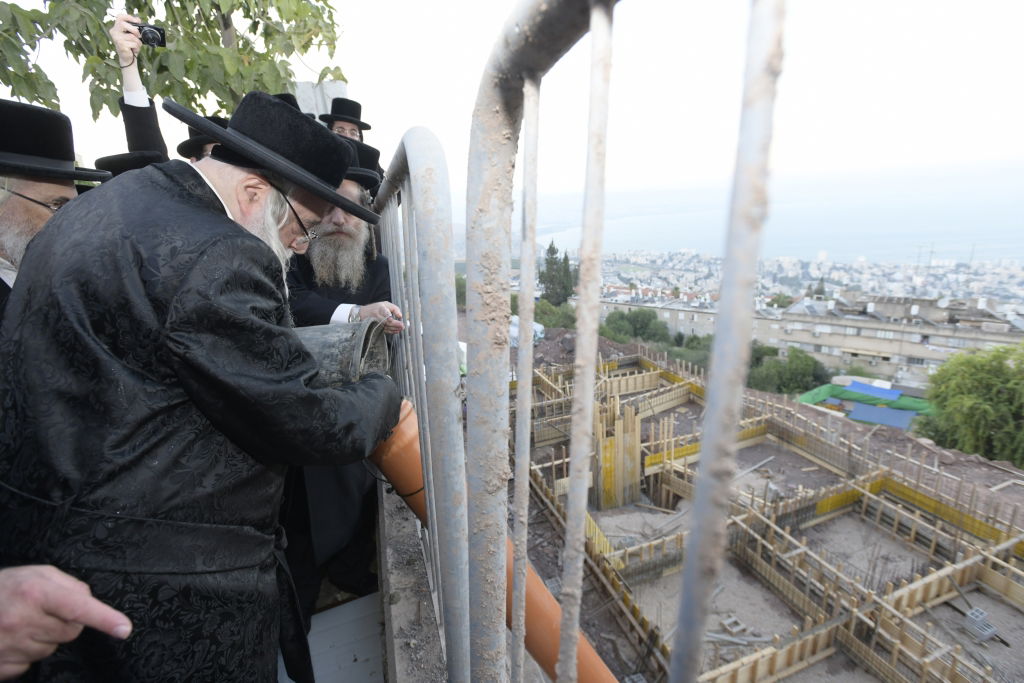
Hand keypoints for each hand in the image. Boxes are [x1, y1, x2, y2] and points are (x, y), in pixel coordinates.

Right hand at [0, 565, 131, 678]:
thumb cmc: (1, 589)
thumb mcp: (33, 574)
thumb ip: (66, 584)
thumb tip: (89, 601)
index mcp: (34, 592)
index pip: (78, 607)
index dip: (104, 618)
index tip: (124, 628)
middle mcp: (22, 621)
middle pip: (72, 631)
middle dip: (66, 622)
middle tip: (42, 611)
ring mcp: (11, 647)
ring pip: (53, 648)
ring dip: (45, 637)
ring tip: (21, 623)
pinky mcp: (3, 668)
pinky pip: (31, 664)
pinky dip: (26, 653)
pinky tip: (10, 639)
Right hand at [108, 13, 142, 66]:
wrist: (128, 58)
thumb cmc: (130, 45)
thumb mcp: (132, 35)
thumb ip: (134, 27)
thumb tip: (138, 20)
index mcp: (116, 28)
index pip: (120, 17)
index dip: (129, 17)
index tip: (137, 21)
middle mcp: (114, 32)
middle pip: (123, 24)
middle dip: (134, 30)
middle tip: (138, 36)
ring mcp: (116, 39)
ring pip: (132, 36)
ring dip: (138, 42)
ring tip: (135, 46)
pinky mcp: (121, 45)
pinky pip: (133, 44)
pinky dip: (137, 47)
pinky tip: (133, 49)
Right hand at [359, 301, 404, 333]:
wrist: (365, 313)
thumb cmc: (378, 307)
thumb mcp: (386, 304)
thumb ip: (395, 309)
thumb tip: (400, 316)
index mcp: (380, 308)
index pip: (384, 312)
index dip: (387, 315)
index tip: (390, 318)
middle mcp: (377, 316)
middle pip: (386, 321)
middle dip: (395, 324)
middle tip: (402, 326)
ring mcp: (376, 322)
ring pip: (386, 327)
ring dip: (394, 328)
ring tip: (401, 328)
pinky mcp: (377, 327)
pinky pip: (385, 330)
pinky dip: (391, 331)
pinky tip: (397, 331)